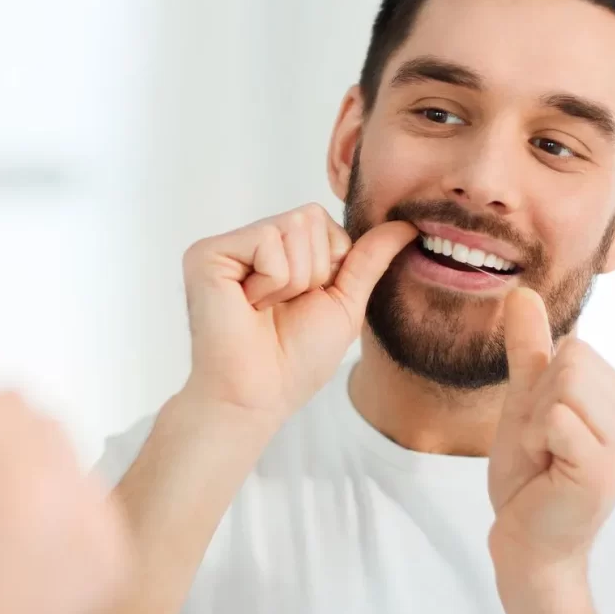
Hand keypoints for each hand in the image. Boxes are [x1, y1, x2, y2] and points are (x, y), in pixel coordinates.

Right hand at [181, 203, 415, 427]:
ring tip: (264, 309)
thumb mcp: (345, 303)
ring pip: (292, 227)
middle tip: (281, 308)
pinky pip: (267, 241)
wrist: (259, 395)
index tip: (303, 302)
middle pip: (310, 217)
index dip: (330, 265)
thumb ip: (369, 259)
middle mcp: (249, 242)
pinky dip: (272, 282)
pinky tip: (247, 306)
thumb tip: (407, 224)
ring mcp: (227, 246)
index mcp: (277, 250)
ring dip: (293, 280)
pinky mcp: (207, 253)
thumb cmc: (295, 359)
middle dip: (313, 271)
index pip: (323, 221)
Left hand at [488, 289, 614, 573]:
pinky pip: (554, 417)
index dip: (542, 386)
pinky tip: (547, 471)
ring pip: (562, 384)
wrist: (525, 539)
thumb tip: (522, 292)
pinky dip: (534, 439)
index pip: (574, 347)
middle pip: (571, 358)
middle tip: (544, 446)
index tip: (547, 429)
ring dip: (534, 421)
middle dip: (538, 401)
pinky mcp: (604, 469)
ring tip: (547, 457)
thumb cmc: (530, 474)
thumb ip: (530, 348)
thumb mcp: (526, 399)